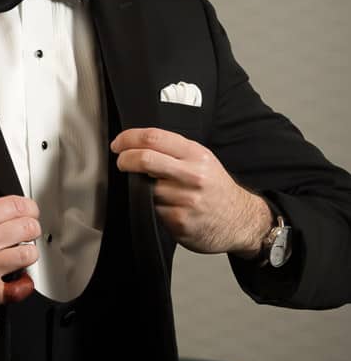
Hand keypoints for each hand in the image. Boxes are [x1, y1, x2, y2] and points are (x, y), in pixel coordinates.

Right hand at [0, 195, 39, 317]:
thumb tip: (2, 215)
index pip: (17, 206)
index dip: (29, 209)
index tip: (30, 213)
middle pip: (28, 228)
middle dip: (31, 230)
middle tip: (27, 234)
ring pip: (28, 255)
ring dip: (27, 255)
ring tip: (19, 257)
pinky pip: (17, 289)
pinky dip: (23, 285)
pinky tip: (19, 281)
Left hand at [110, 127, 271, 255]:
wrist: (242, 221)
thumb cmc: (216, 188)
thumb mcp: (203, 160)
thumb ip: (174, 151)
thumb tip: (136, 145)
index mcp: (196, 154)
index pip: (154, 138)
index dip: (128, 138)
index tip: (118, 144)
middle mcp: (192, 175)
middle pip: (144, 159)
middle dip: (124, 160)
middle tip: (121, 163)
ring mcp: (186, 200)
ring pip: (145, 190)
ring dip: (141, 190)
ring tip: (155, 192)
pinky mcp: (180, 222)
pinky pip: (153, 212)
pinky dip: (152, 210)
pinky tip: (167, 208)